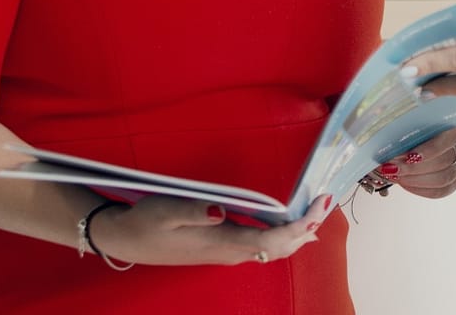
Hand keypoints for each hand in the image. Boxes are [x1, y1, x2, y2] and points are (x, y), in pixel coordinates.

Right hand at [85, 192, 328, 266]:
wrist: (126, 239)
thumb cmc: (147, 221)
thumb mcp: (167, 210)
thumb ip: (196, 210)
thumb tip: (223, 212)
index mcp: (221, 242)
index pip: (272, 240)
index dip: (300, 226)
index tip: (320, 206)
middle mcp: (229, 252)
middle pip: (279, 248)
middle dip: (307, 228)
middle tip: (329, 203)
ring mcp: (226, 253)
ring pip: (272, 250)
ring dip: (298, 234)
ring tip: (318, 213)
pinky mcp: (221, 250)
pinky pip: (262, 248)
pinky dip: (283, 237)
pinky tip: (292, 228)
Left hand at [376, 125, 455, 199]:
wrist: (422, 130)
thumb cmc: (418, 122)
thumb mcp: (413, 116)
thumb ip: (408, 124)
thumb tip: (392, 137)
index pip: (450, 138)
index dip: (430, 149)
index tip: (409, 156)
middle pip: (445, 161)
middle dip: (415, 167)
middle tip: (392, 167)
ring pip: (443, 179)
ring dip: (415, 179)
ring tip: (395, 174)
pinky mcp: (455, 180)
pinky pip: (440, 191)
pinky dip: (419, 189)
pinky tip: (404, 182)